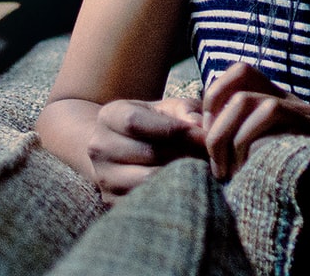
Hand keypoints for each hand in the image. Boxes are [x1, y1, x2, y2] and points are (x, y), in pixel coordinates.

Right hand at [85, 96, 205, 199]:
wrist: (124, 147)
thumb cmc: (154, 123)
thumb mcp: (168, 108)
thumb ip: (186, 111)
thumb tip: (200, 127)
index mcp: (110, 116)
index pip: (135, 122)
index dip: (172, 129)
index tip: (203, 135)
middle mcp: (99, 147)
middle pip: (145, 153)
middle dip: (183, 154)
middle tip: (210, 157)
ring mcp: (104, 177)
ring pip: (146, 181)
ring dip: (178, 176)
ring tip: (200, 171)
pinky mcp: (112, 201)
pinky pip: (145, 201)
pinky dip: (170, 194)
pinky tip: (186, 186)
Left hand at [201, 61, 309, 179]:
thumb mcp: (279, 156)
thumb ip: (249, 147)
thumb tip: (206, 148)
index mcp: (281, 102)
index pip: (239, 72)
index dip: (213, 98)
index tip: (208, 137)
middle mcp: (291, 99)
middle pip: (237, 76)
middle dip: (211, 119)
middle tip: (214, 159)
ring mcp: (302, 110)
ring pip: (246, 100)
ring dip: (224, 136)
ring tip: (225, 171)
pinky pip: (271, 112)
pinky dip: (246, 138)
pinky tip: (245, 169)